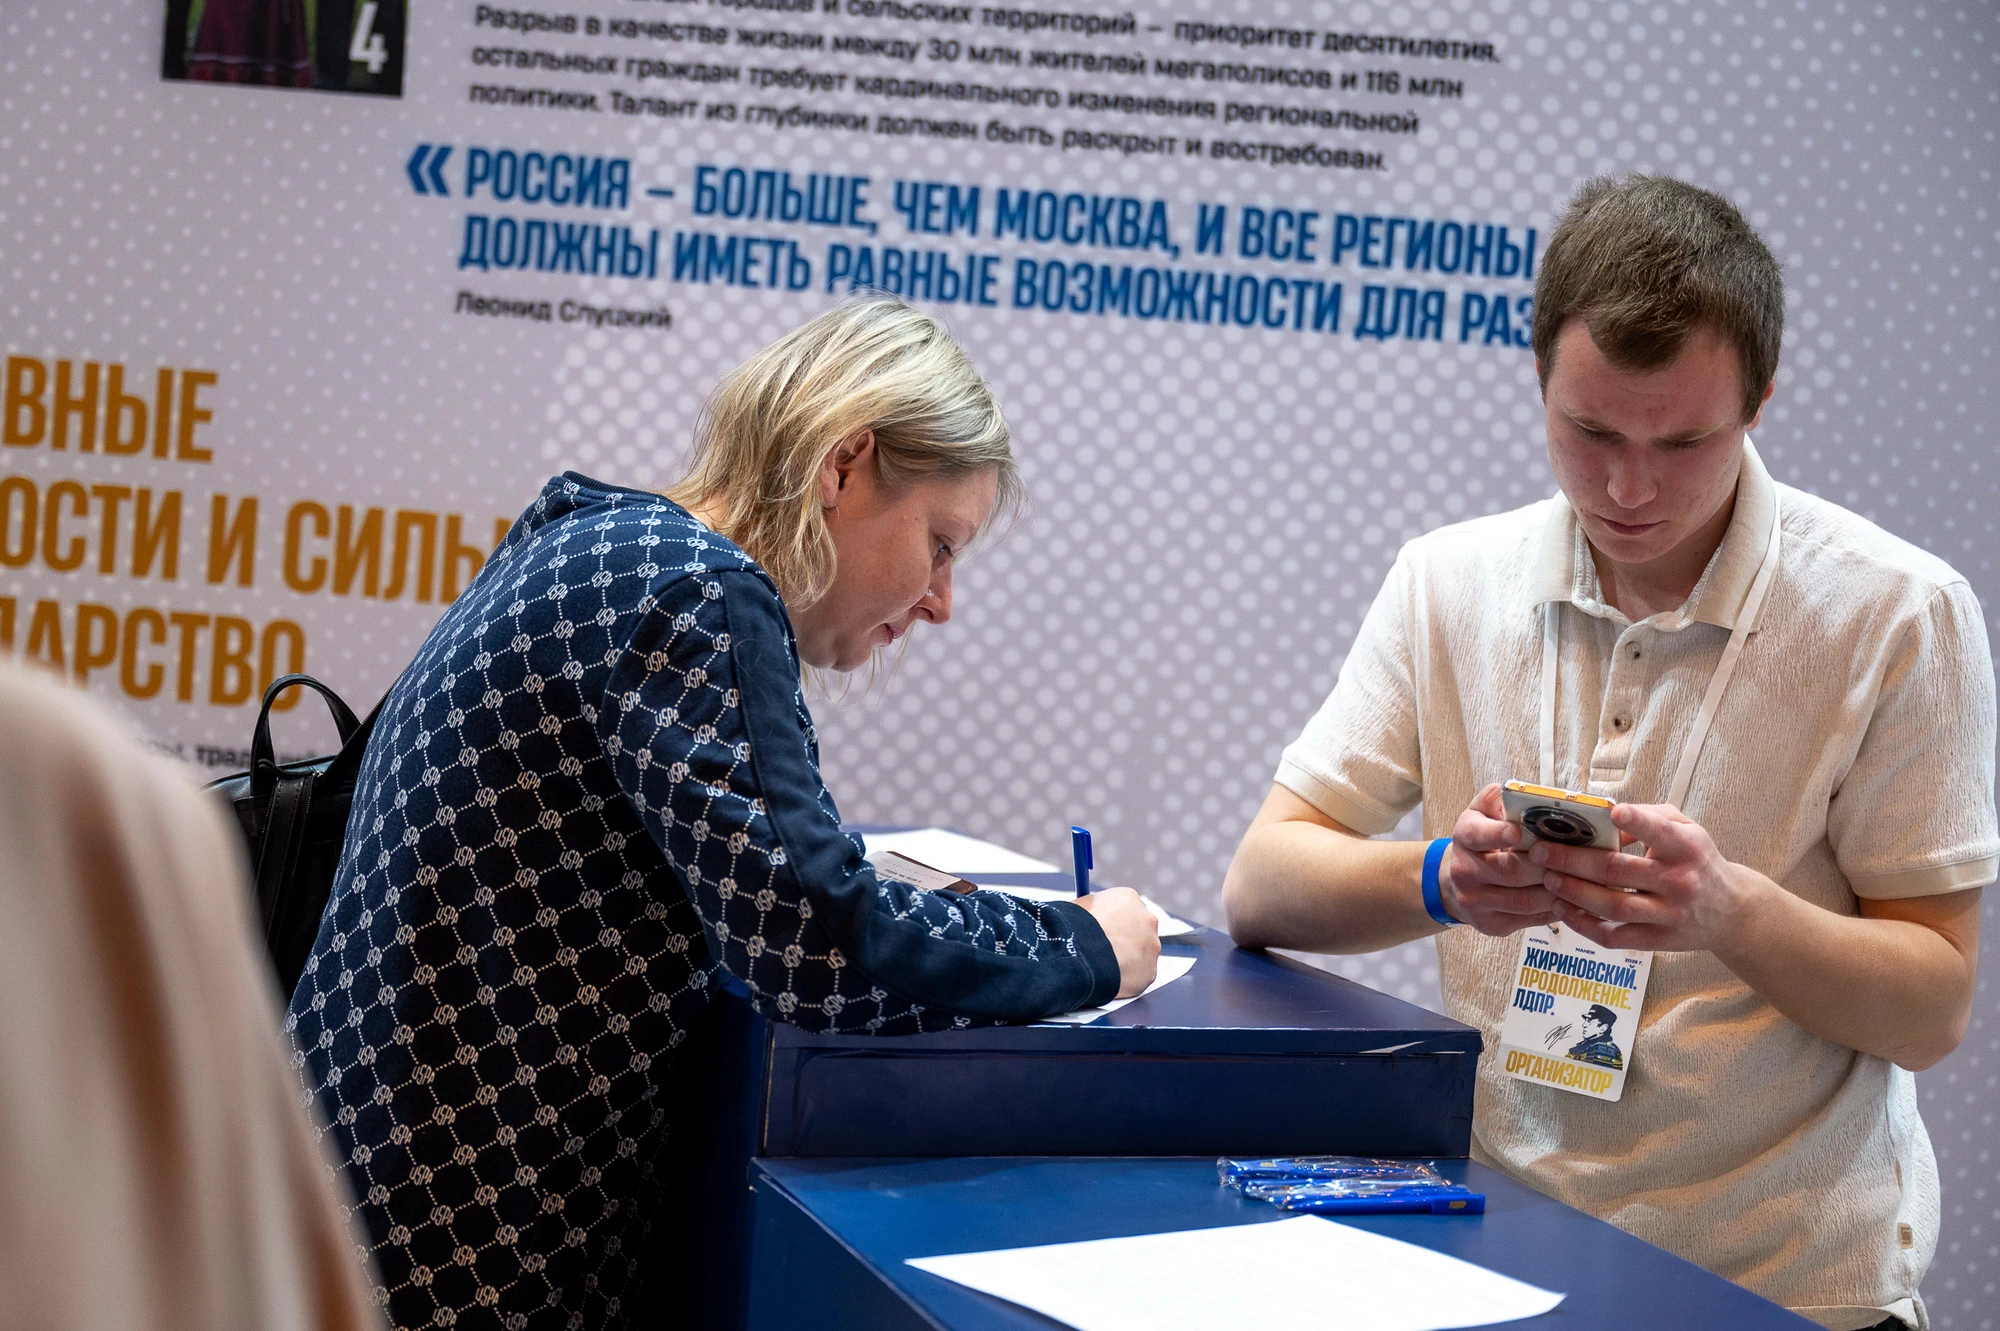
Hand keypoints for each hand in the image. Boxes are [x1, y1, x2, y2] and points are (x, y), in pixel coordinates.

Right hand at [1074, 887, 1161, 997]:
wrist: (1082, 954)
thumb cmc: (1074, 928)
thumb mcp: (1080, 908)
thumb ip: (1093, 912)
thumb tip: (1087, 918)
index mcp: (1128, 898)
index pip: (1125, 908)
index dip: (1112, 921)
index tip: (1102, 931)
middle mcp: (1147, 918)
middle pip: (1138, 930)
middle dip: (1125, 940)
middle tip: (1106, 951)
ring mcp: (1151, 946)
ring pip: (1141, 954)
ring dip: (1127, 960)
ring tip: (1103, 966)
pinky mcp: (1150, 971)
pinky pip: (1139, 975)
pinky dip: (1126, 978)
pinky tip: (1110, 978)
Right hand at [1440, 784, 1561, 936]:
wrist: (1457, 879)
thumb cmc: (1483, 839)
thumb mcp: (1485, 811)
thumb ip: (1506, 800)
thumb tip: (1539, 799)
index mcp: (1464, 836)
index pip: (1478, 835)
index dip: (1499, 834)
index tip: (1518, 833)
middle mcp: (1464, 871)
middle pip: (1511, 871)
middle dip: (1547, 864)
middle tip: (1576, 858)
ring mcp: (1475, 902)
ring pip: (1525, 900)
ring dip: (1557, 890)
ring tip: (1581, 880)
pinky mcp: (1490, 924)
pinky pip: (1529, 919)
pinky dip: (1554, 909)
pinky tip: (1569, 898)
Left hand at [1530, 802, 1760, 951]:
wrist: (1732, 912)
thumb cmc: (1698, 861)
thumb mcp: (1687, 829)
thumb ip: (1651, 818)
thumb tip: (1606, 817)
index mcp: (1687, 848)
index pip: (1661, 833)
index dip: (1638, 822)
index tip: (1613, 811)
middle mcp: (1679, 882)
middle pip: (1618, 872)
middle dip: (1573, 861)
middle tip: (1539, 851)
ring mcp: (1669, 915)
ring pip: (1613, 906)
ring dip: (1573, 893)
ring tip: (1547, 879)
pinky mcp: (1658, 941)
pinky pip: (1614, 936)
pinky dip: (1583, 925)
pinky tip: (1562, 910)